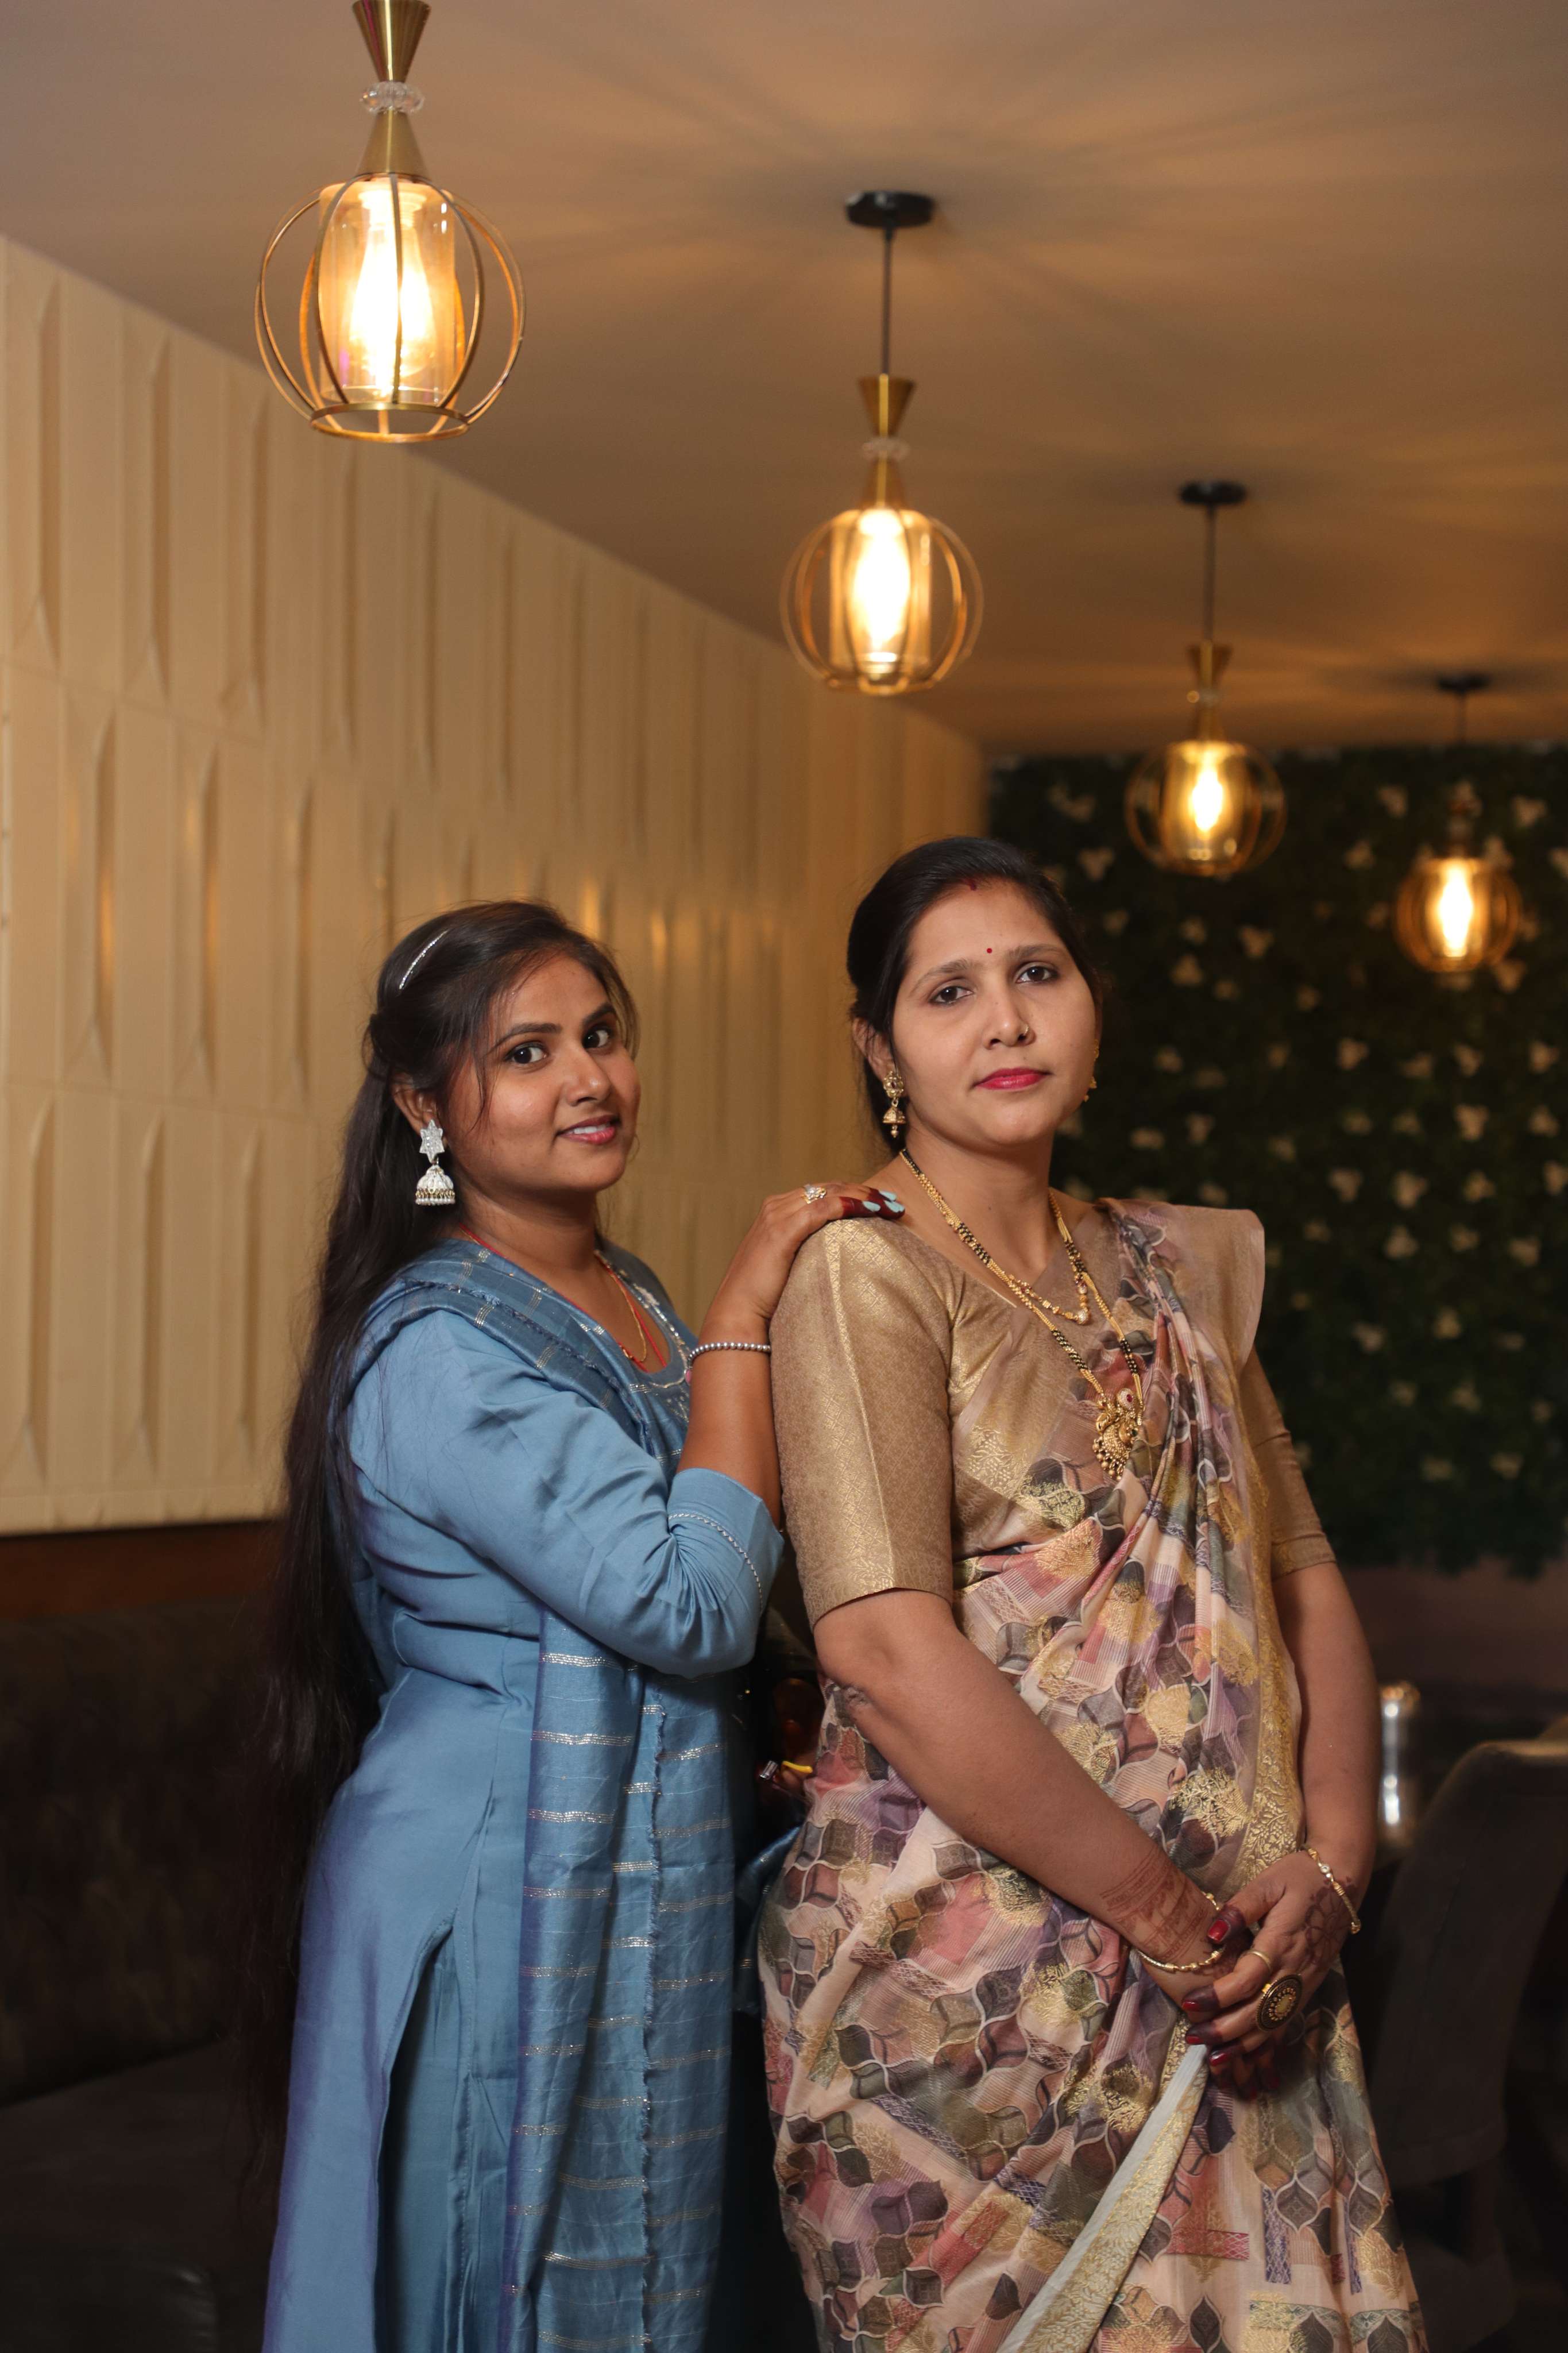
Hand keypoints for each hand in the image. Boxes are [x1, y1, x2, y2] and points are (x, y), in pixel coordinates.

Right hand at [702, 1182, 902, 1338]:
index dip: (855, 1194)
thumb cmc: (765, 1296)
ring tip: (891, 1206)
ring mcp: (777, 1216)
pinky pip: (823, 1208)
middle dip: (865, 1192)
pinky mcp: (782, 1230)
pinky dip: (850, 1205)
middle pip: (830, 1187)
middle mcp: (776, 1206)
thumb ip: (807, 1249)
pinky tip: (871, 1211)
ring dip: (864, 1197)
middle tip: (895, 1202)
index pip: (823, 1192)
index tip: (883, 1204)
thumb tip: (838, 1251)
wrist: (738, 1312)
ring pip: (830, 1193)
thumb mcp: (789, 1264)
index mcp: (777, 1210)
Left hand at [1179, 1849, 1359, 2089]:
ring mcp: (1305, 1981)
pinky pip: (1287, 2020)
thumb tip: (1212, 1934)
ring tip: (1216, 2058)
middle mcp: (1295, 1968)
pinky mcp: (1310, 1986)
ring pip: (1275, 2023)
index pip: (1247, 1979)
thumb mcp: (1267, 1882)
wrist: (1341, 1882)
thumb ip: (1240, 1908)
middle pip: (1260, 2011)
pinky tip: (1247, 2051)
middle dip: (1226, 2030)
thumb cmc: (1298, 1878)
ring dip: (1245, 2044)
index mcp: (1281, 1942)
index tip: (1190, 2003)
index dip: (1218, 1996)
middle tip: (1194, 2038)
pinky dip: (1267, 2040)